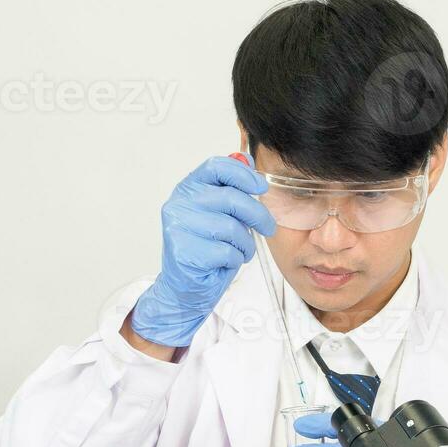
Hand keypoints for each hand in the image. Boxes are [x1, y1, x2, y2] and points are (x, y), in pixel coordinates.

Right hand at [129, 154, 274, 346]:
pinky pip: (227, 250)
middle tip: (268, 227)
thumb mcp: (219, 213)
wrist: (185, 288)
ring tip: (240, 249)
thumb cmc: (206, 249)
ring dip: (245, 242)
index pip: (216, 167)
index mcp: (187, 189)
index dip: (244, 174)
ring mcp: (180, 228)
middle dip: (257, 214)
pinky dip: (236, 258)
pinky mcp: (186, 252)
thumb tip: (248, 159)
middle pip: (231, 198)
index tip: (261, 187)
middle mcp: (179, 204)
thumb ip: (230, 187)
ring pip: (232, 227)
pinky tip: (227, 261)